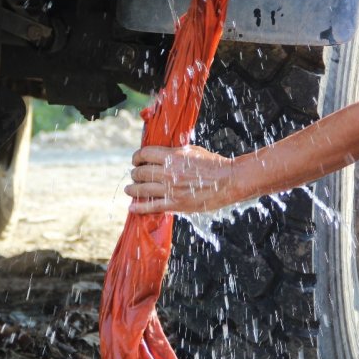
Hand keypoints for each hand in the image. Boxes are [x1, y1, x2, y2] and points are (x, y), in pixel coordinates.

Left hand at [125, 145, 241, 213]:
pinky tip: (132, 207)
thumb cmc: (213, 164)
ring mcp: (171, 189)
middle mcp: (168, 172)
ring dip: (133, 189)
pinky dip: (140, 207)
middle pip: (141, 172)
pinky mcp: (176, 204)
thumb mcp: (192, 150)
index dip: (137, 157)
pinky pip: (152, 206)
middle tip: (134, 175)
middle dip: (135, 173)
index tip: (135, 160)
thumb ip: (174, 152)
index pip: (145, 154)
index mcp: (172, 156)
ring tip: (129, 190)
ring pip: (142, 189)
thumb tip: (160, 152)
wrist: (229, 181)